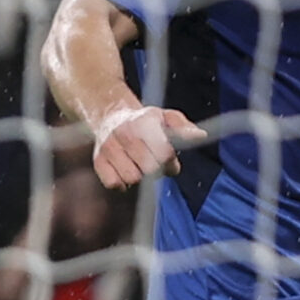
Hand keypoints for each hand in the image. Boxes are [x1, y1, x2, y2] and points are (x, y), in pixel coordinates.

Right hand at [92, 106, 208, 188]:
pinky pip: (113, 183)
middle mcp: (124, 133)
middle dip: (157, 169)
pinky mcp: (98, 161)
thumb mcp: (166, 117)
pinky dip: (122, 183)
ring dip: (139, 176)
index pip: (164, 153)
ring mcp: (109, 147)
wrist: (111, 116)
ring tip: (139, 165)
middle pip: (149, 169)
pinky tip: (126, 170)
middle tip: (156, 162)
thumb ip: (184, 127)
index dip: (170, 161)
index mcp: (144, 122)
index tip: (170, 158)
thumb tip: (200, 136)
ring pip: (132, 178)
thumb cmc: (145, 121)